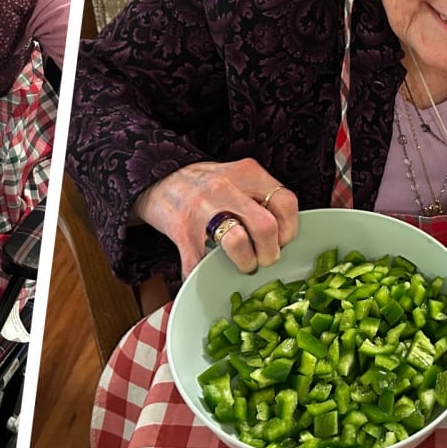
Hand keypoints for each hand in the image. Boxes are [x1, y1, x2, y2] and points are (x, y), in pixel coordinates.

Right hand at [132, 158, 298, 277]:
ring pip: (237, 242)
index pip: (285, 202)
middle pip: (266, 227)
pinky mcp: (181, 229)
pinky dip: (202, 274)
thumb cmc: (202, 182)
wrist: (157, 177)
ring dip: (245, 263)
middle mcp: (226, 187)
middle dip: (270, 253)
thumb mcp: (235, 175)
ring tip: (243, 265)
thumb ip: (258, 195)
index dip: (289, 229)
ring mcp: (202, 208)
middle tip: (264, 259)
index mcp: (246, 173)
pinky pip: (197, 261)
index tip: (282, 241)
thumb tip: (281, 230)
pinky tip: (204, 272)